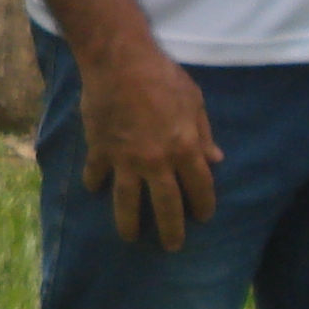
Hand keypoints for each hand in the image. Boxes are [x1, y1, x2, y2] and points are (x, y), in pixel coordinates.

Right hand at [76, 37, 223, 248]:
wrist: (119, 61)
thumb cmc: (163, 76)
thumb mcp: (194, 101)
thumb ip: (203, 133)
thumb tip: (215, 159)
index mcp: (184, 149)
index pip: (200, 187)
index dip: (203, 205)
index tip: (203, 217)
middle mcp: (156, 161)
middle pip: (166, 205)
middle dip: (171, 229)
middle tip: (172, 246)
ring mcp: (125, 158)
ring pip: (127, 200)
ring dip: (128, 222)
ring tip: (129, 237)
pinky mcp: (100, 148)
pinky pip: (96, 172)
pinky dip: (95, 181)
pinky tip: (94, 189)